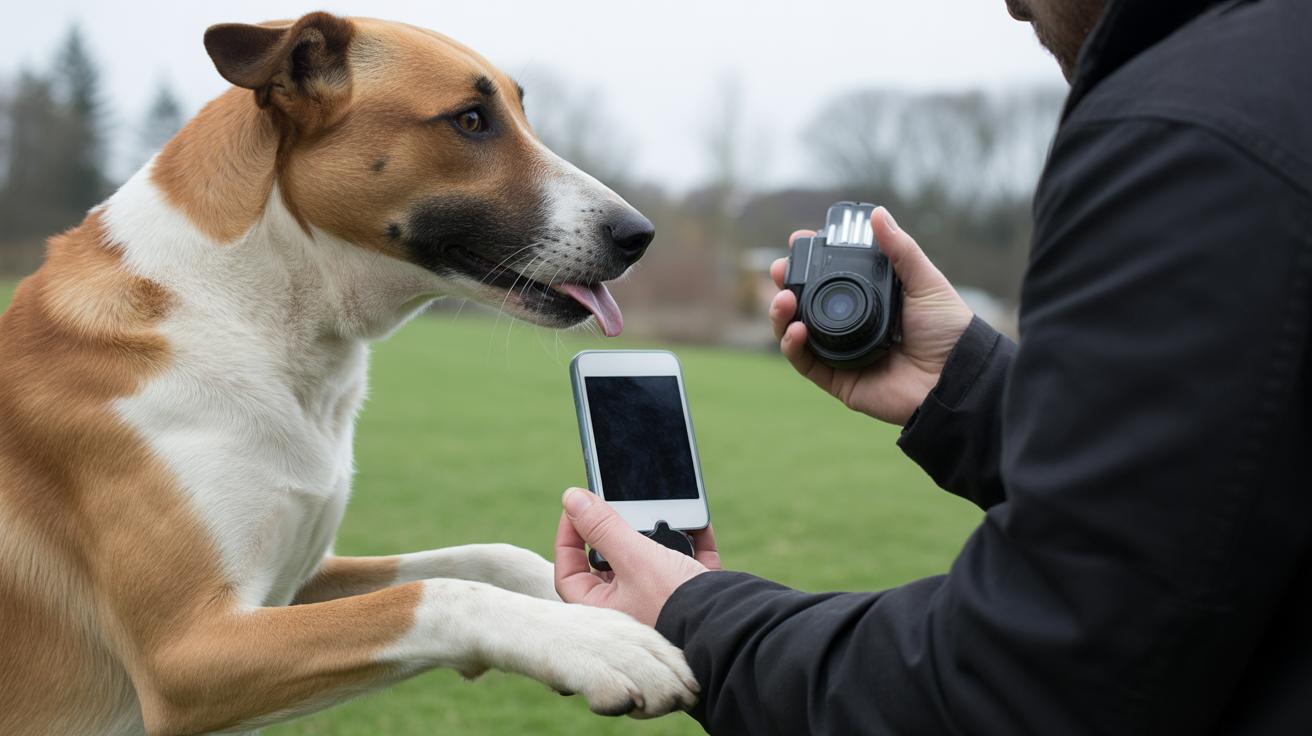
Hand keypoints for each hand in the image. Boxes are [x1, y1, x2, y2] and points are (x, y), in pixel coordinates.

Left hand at [555, 488, 720, 627]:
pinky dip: (692, 541)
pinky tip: (697, 521)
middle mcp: (629, 610)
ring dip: (660, 533)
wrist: (730, 630)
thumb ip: (602, 527)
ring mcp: (662, 603)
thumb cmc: (674, 603)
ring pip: (652, 560)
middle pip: (612, 562)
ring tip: (663, 513)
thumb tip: (571, 497)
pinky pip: (688, 561)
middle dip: (622, 531)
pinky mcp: (694, 597)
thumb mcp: (634, 558)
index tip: (577, 509)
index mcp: (603, 610)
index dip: (569, 537)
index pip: (570, 571)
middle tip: (624, 506)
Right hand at [769, 207, 972, 424]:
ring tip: (784, 299)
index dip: (810, 261)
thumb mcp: (925, 281)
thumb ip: (900, 249)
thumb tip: (878, 214)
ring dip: (782, 314)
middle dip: (787, 285)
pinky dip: (792, 346)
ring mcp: (842, 353)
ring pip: (797, 333)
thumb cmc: (948, 329)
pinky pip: (806, 363)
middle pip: (807, 304)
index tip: (798, 242)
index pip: (831, 277)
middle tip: (780, 269)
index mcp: (870, 300)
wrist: (956, 375)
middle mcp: (852, 325)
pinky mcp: (839, 380)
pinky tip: (795, 329)